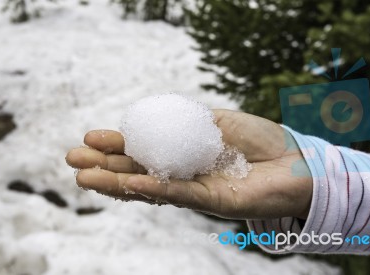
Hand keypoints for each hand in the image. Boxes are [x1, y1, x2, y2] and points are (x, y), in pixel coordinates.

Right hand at [66, 109, 311, 219]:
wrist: (297, 161)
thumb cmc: (262, 139)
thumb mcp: (220, 122)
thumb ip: (190, 122)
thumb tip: (157, 119)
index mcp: (185, 153)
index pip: (144, 150)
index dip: (118, 144)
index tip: (92, 136)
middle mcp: (185, 173)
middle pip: (138, 170)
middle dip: (105, 166)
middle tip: (72, 159)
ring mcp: (196, 190)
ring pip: (150, 186)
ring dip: (117, 182)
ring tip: (84, 177)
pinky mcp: (212, 202)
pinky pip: (178, 194)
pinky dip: (153, 188)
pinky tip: (130, 183)